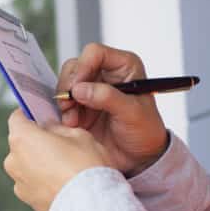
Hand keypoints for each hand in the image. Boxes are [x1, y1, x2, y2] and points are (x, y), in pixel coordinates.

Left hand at [4, 109, 110, 210]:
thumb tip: (50, 127)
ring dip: (40, 162)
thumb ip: (58, 128)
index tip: (42, 117)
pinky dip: (43, 181)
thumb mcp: (78, 134)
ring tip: (65, 167)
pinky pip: (33, 183)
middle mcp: (13, 160)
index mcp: (22, 138)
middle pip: (21, 143)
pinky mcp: (28, 200)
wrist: (90, 206)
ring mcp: (19, 183)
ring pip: (27, 164)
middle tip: (61, 143)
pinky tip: (63, 182)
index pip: (17, 118)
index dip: (30, 115)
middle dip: (37, 141)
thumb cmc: (86, 167)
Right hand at [56, 43, 168, 175]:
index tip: (77, 87)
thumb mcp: (132, 113)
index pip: (95, 53)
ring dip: (65, 99)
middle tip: (69, 103)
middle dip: (69, 84)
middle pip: (76, 65)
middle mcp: (106, 73)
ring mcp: (92, 88)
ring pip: (67, 82)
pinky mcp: (81, 105)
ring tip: (73, 118)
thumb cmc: (145, 130)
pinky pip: (64, 100)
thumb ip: (107, 97)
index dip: (83, 66)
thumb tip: (80, 89)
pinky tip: (72, 124)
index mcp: (124, 66)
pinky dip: (64, 111)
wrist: (140, 157)